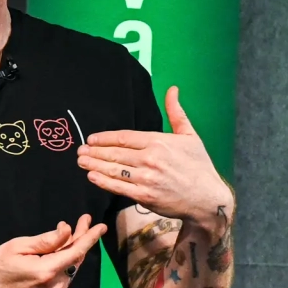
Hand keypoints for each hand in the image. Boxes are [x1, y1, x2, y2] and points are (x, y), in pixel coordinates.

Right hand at [0, 215, 106, 287]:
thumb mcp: (18, 246)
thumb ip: (46, 240)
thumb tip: (68, 231)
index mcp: (46, 272)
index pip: (76, 252)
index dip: (90, 237)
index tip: (101, 226)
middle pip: (76, 260)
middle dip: (80, 240)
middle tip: (83, 222)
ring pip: (71, 270)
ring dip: (72, 252)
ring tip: (70, 236)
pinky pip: (65, 280)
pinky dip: (65, 266)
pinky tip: (59, 255)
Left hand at [79, 88, 234, 230]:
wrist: (207, 198)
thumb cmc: (199, 166)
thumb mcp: (190, 136)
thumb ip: (176, 112)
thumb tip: (172, 89)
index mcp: (159, 142)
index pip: (124, 137)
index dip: (105, 138)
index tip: (92, 138)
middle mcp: (150, 159)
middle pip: (115, 153)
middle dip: (95, 151)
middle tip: (80, 150)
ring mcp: (146, 178)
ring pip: (114, 169)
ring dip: (94, 165)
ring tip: (81, 161)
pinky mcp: (145, 196)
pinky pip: (119, 187)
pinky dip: (104, 181)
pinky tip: (92, 176)